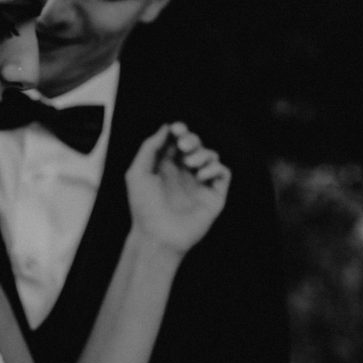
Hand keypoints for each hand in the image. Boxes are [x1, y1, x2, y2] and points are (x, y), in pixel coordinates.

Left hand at [125, 122, 230, 255]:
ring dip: (202, 154)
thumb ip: (149, 147)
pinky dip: (215, 168)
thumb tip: (166, 127)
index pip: (178, 141)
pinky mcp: (214, 195)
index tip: (177, 129)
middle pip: (196, 145)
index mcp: (165, 166)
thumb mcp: (138, 172)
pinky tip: (201, 175)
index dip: (180, 131)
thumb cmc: (144, 207)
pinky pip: (223, 172)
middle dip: (192, 139)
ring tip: (190, 164)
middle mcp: (184, 173)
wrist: (158, 235)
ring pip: (211, 156)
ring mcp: (200, 184)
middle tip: (184, 146)